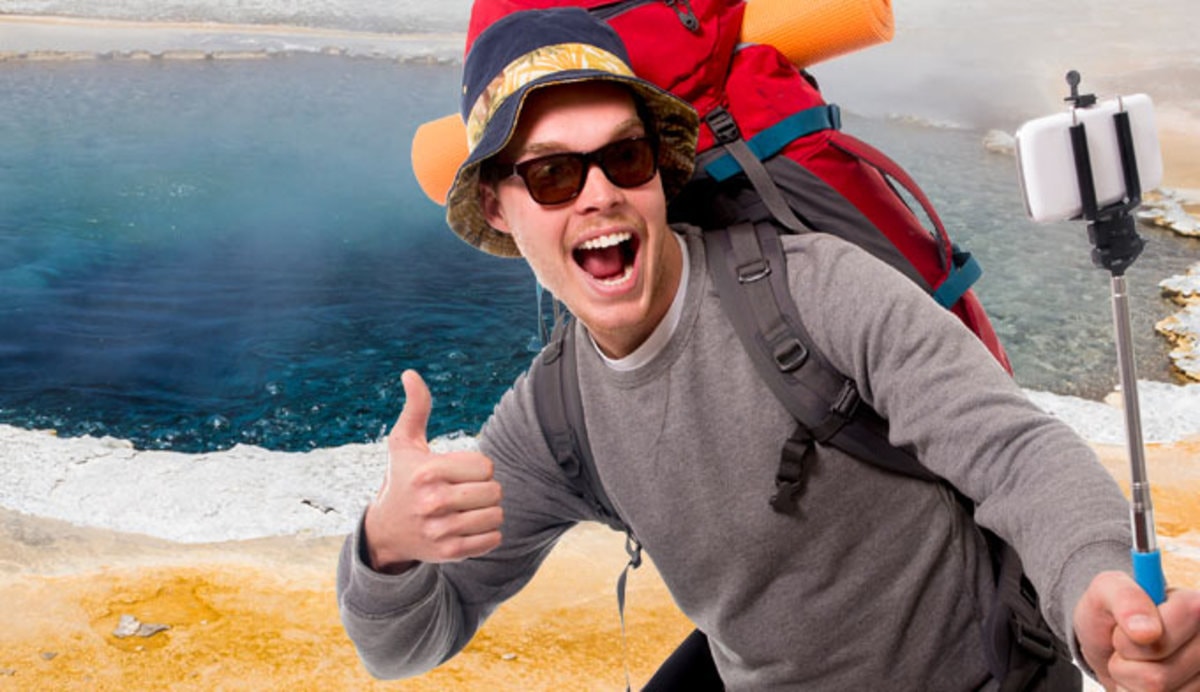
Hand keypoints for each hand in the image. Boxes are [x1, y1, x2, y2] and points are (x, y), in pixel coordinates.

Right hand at [363, 370, 503, 573]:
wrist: (386, 532)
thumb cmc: (401, 479)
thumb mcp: (404, 444)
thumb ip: (415, 408)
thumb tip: (410, 373)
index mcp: (427, 472)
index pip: (485, 466)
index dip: (477, 467)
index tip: (458, 472)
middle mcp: (433, 502)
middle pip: (494, 490)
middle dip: (485, 489)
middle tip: (465, 492)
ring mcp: (441, 530)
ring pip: (497, 515)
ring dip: (488, 511)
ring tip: (468, 509)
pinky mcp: (450, 552)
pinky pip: (494, 539)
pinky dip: (488, 533)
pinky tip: (468, 526)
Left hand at [1075, 571, 1199, 690]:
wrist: (1110, 649)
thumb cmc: (1110, 614)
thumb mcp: (1106, 589)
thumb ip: (1125, 598)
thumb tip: (1147, 632)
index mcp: (1195, 606)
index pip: (1163, 634)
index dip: (1129, 638)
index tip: (1121, 629)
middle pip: (1158, 673)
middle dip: (1126, 661)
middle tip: (1125, 647)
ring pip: (1157, 691)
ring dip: (1130, 680)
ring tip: (1132, 663)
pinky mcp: (1195, 691)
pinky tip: (1140, 681)